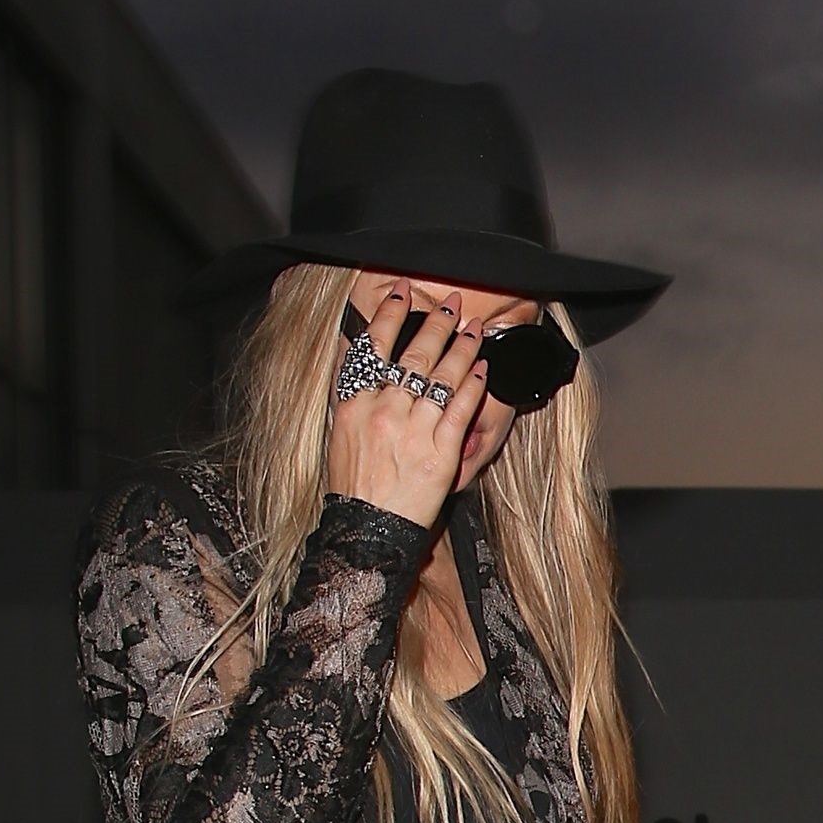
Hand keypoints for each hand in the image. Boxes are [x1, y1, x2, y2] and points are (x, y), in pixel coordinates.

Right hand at [326, 280, 489, 532]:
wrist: (366, 531)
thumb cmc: (353, 487)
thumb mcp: (340, 434)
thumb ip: (355, 396)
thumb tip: (364, 362)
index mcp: (355, 403)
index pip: (374, 347)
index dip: (391, 314)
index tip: (403, 292)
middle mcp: (384, 410)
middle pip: (413, 355)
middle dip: (436, 324)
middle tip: (450, 303)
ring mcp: (413, 430)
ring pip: (441, 377)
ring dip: (461, 347)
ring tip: (473, 328)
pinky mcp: (440, 452)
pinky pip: (460, 410)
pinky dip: (472, 385)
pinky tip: (482, 368)